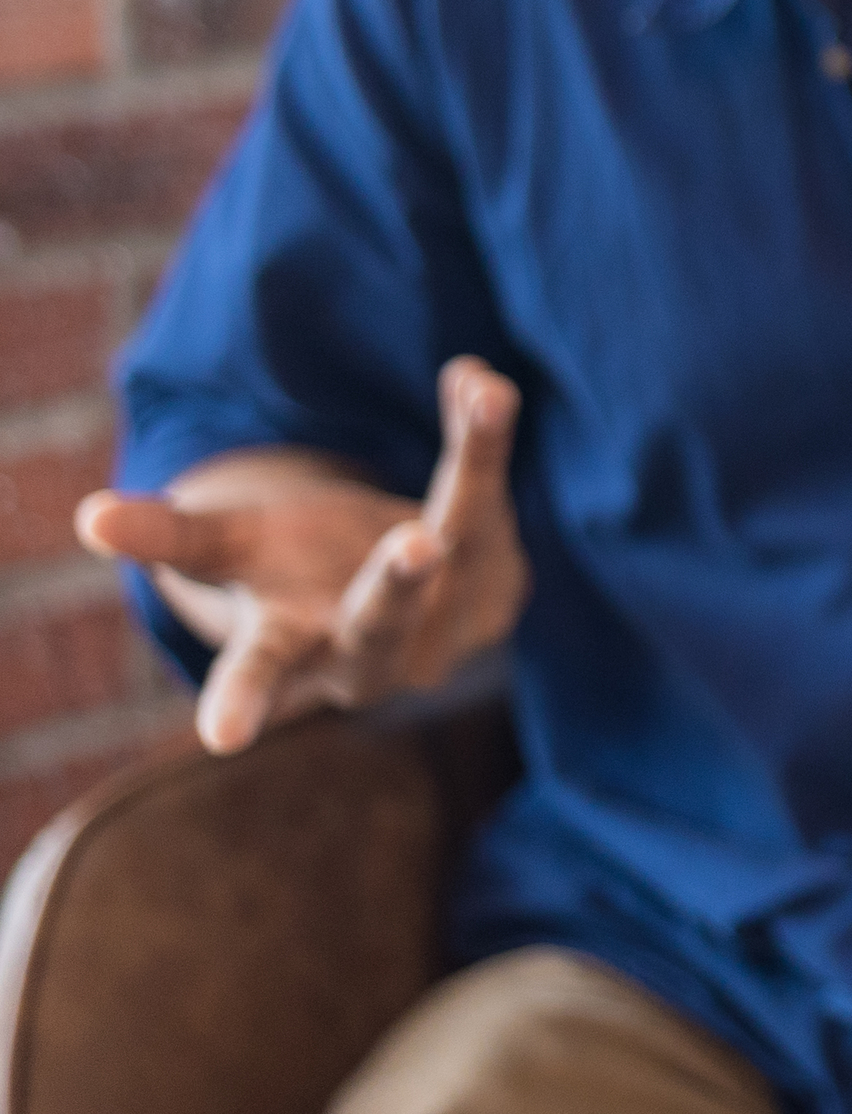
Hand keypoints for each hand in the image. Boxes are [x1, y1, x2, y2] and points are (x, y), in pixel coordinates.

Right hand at [75, 358, 528, 755]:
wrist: (408, 587)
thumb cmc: (297, 572)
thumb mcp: (233, 553)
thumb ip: (170, 539)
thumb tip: (90, 517)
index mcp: (293, 650)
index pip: (260, 678)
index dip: (241, 701)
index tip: (222, 736)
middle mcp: (375, 648)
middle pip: (382, 621)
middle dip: (398, 582)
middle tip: (419, 544)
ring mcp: (447, 617)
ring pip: (461, 533)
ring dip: (472, 464)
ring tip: (482, 396)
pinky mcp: (500, 572)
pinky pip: (487, 492)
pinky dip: (482, 436)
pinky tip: (475, 378)